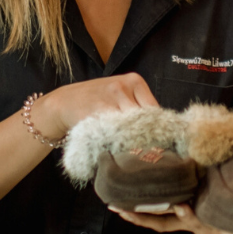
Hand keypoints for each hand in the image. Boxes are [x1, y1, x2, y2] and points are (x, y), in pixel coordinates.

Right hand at [32, 73, 156, 141]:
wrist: (66, 102)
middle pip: (144, 120)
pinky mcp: (95, 113)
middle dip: (146, 137)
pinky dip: (117, 143)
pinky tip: (116, 148)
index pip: (156, 110)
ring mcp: (107, 99)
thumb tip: (166, 131)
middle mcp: (122, 87)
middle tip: (148, 152)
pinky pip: (113, 133)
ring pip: (130, 128)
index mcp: (134, 81)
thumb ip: (140, 107)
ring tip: (132, 152)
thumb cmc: (99, 101)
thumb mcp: (121, 94)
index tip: (159, 143)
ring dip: (132, 142)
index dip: (158, 129)